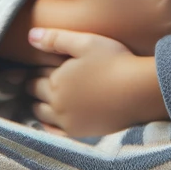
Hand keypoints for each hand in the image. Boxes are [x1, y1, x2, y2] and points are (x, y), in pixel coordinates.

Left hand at [25, 29, 164, 138]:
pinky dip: (48, 126)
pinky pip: (54, 133)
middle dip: (35, 88)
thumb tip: (30, 36)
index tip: (38, 68)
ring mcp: (68, 122)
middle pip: (35, 96)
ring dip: (40, 105)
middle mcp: (57, 104)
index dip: (35, 72)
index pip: (33, 78)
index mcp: (55, 82)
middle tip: (37, 82)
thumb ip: (55, 39)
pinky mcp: (80, 134)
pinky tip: (52, 120)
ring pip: (41, 115)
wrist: (140, 91)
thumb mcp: (85, 42)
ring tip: (44, 98)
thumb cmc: (114, 61)